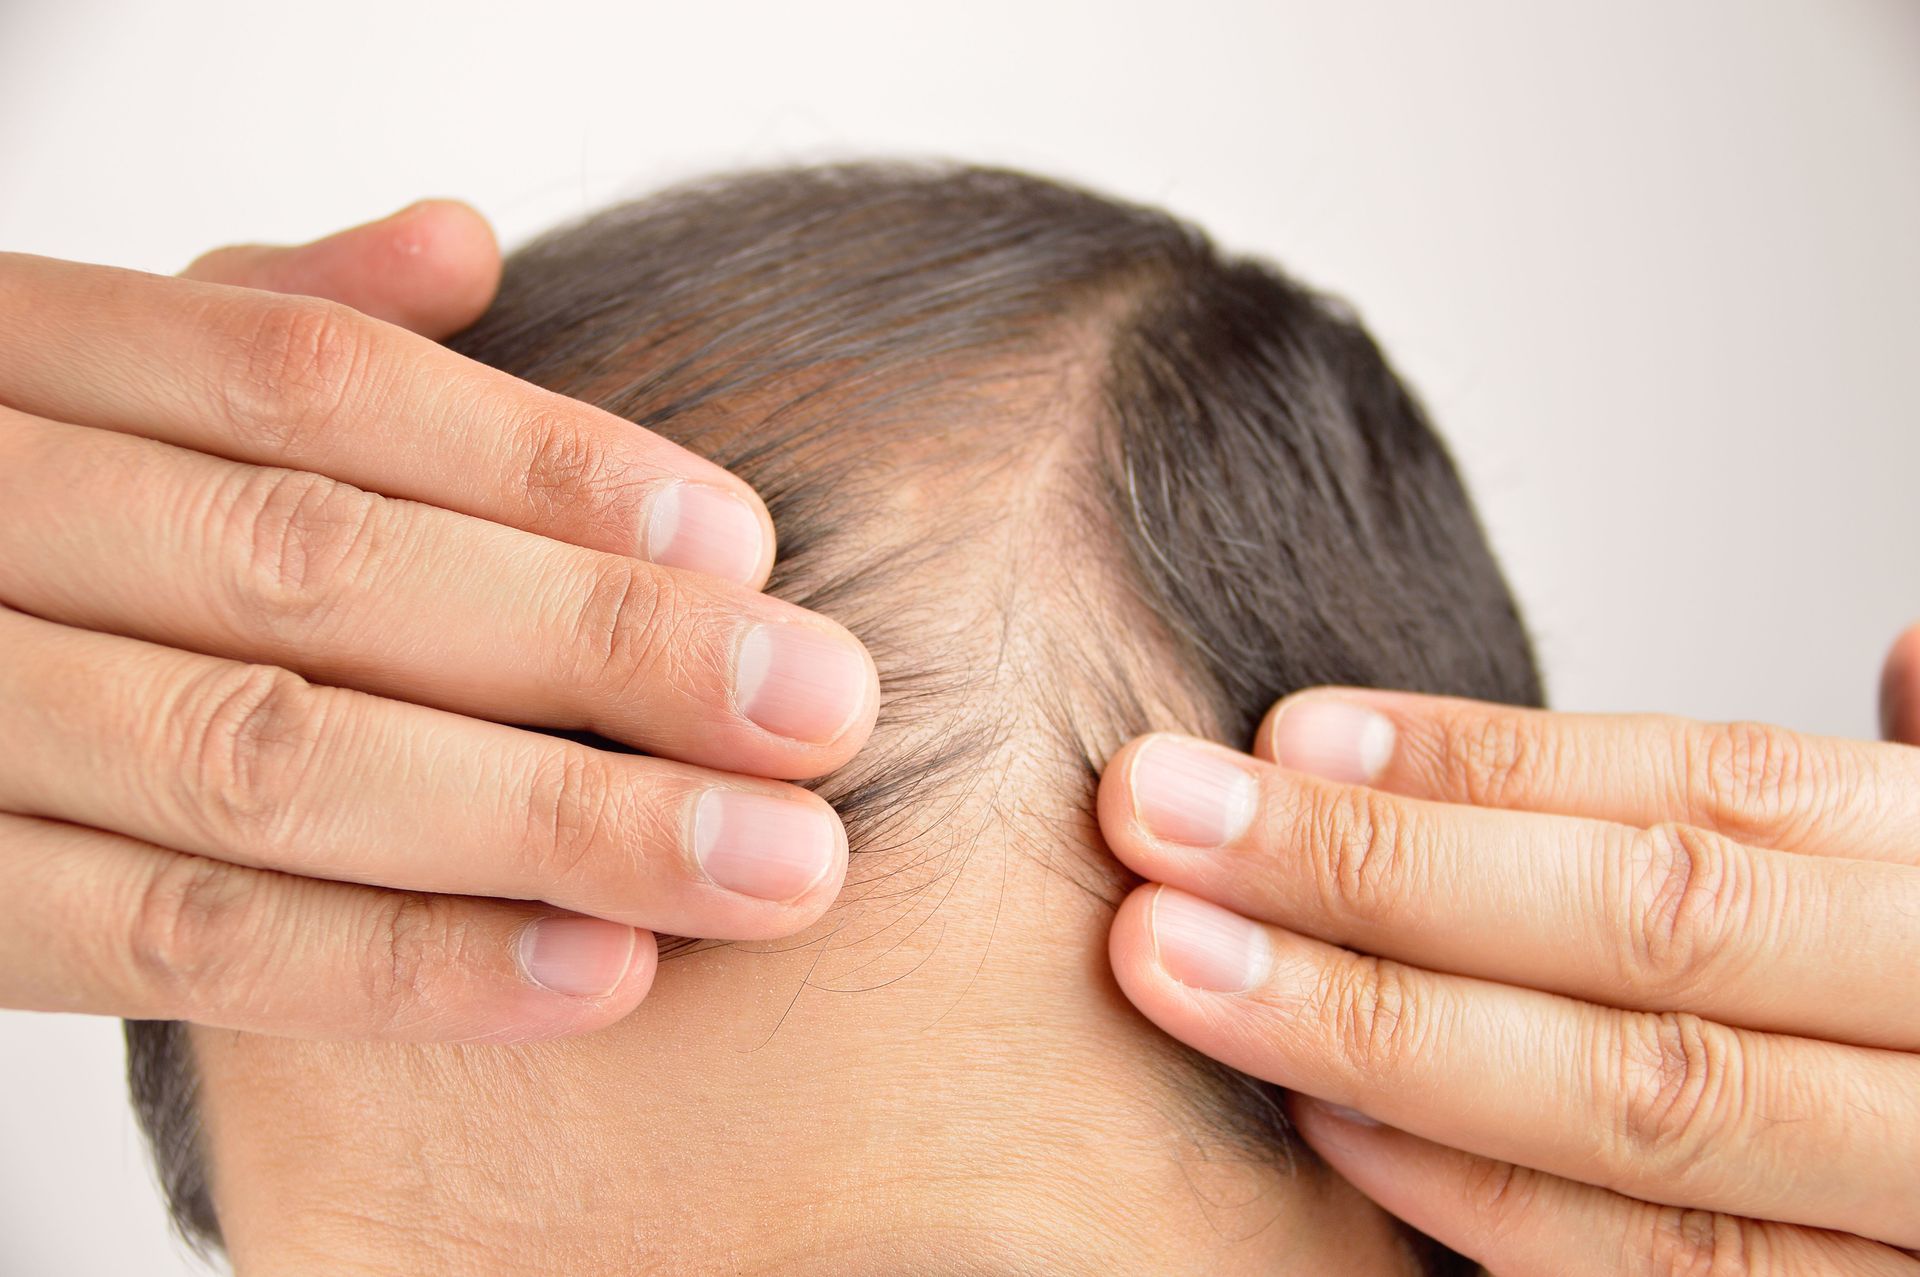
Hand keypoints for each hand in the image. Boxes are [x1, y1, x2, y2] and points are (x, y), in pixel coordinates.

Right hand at [0, 203, 877, 1043]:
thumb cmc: (3, 500)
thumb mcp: (79, 372)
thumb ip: (257, 326)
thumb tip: (458, 244)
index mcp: (15, 363)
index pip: (308, 391)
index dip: (541, 461)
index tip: (745, 541)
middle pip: (317, 574)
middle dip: (598, 651)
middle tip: (824, 714)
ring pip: (264, 765)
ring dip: (547, 825)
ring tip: (765, 866)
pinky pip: (168, 948)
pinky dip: (392, 968)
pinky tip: (594, 977)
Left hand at [1099, 627, 1919, 1272]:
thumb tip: (1908, 656)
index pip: (1708, 802)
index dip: (1486, 765)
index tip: (1288, 731)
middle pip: (1650, 943)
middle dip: (1378, 881)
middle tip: (1155, 819)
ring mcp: (1917, 1200)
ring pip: (1652, 1120)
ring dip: (1391, 1040)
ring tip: (1185, 968)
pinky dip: (1492, 1209)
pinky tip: (1333, 1133)